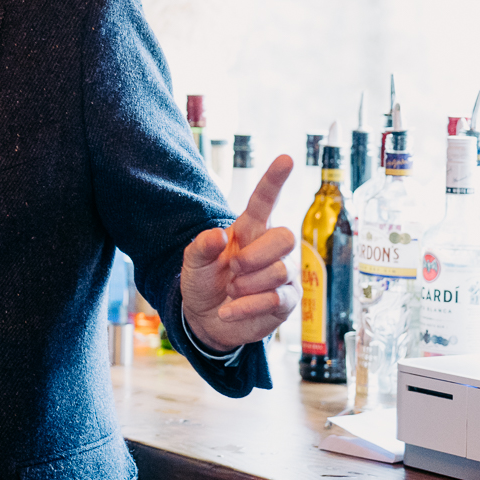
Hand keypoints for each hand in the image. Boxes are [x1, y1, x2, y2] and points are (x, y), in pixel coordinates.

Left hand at [180, 155, 298, 352]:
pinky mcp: (287, 300)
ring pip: (279, 270)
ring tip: (231, 291)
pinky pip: (275, 298)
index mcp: (248, 230)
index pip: (264, 201)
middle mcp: (270, 248)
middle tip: (233, 268)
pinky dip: (246, 306)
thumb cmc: (204, 283)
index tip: (286, 159)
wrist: (206, 320)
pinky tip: (228, 311)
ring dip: (246, 285)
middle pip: (285, 236)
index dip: (274, 180)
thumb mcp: (192, 264)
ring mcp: (283, 274)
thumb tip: (217, 235)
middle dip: (256, 254)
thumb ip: (201, 247)